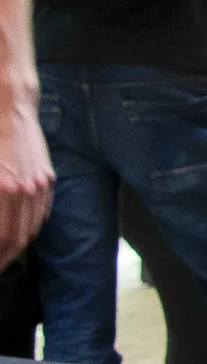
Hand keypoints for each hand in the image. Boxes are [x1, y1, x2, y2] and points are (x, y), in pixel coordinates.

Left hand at [0, 91, 51, 268]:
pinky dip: (31, 228)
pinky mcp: (46, 176)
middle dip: (3, 257)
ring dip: (16, 247)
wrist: (7, 106)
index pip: (0, 237)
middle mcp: (22, 190)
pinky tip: (22, 235)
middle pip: (15, 238)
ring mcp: (38, 184)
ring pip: (30, 228)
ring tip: (5, 257)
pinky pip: (41, 212)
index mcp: (1, 189)